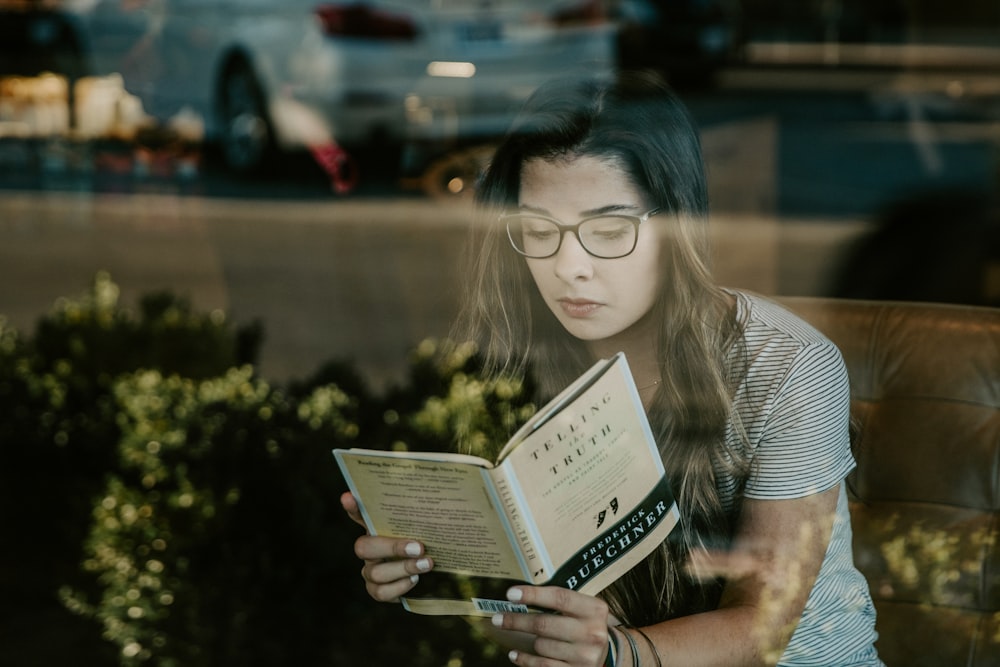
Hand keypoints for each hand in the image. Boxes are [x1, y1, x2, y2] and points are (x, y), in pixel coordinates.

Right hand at [339, 491, 433, 602]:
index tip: (349, 496)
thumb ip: (425, 515)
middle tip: (419, 547)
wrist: (432, 574)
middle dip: (392, 547)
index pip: (359, 514)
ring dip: (403, 568)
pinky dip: (400, 587)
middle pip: (364, 547)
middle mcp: (369, 548)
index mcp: (377, 528)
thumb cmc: (426, 543)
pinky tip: (415, 580)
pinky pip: (380, 592)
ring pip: (375, 572)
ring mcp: (371, 571)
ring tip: (427, 564)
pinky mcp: (378, 590)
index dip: (353, 507)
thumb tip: (446, 491)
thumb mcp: (425, 528)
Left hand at [489, 585, 610, 666]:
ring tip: (520, 636)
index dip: (533, 595)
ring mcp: (586, 656)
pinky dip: (525, 660)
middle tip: (498, 618)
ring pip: (541, 645)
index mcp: (594, 609)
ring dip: (527, 641)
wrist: (606, 655)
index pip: (559, 597)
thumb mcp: (582, 609)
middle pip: (545, 624)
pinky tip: (514, 654)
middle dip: (517, 621)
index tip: (510, 594)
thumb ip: (559, 601)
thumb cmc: (584, 625)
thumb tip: (519, 595)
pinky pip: (543, 666)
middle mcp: (593, 633)